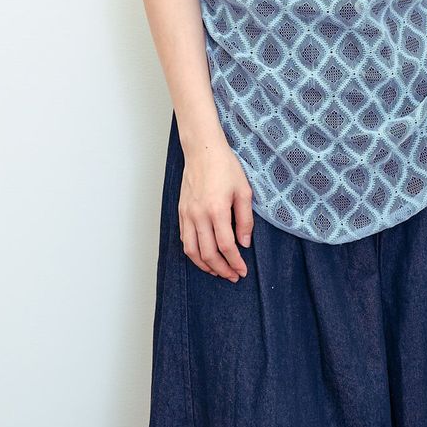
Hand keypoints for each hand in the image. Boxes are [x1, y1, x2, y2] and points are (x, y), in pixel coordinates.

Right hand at [178, 134, 253, 281]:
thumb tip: (244, 243)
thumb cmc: (225, 167)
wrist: (203, 151)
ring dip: (205, 266)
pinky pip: (184, 239)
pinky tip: (203, 256)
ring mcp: (187, 214)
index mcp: (217, 210)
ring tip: (218, 272)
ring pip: (192, 251)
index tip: (242, 270)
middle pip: (208, 253)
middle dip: (221, 269)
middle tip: (233, 276)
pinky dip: (193, 253)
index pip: (226, 246)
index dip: (235, 262)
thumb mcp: (244, 191)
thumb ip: (245, 219)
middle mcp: (199, 215)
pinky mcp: (181, 212)